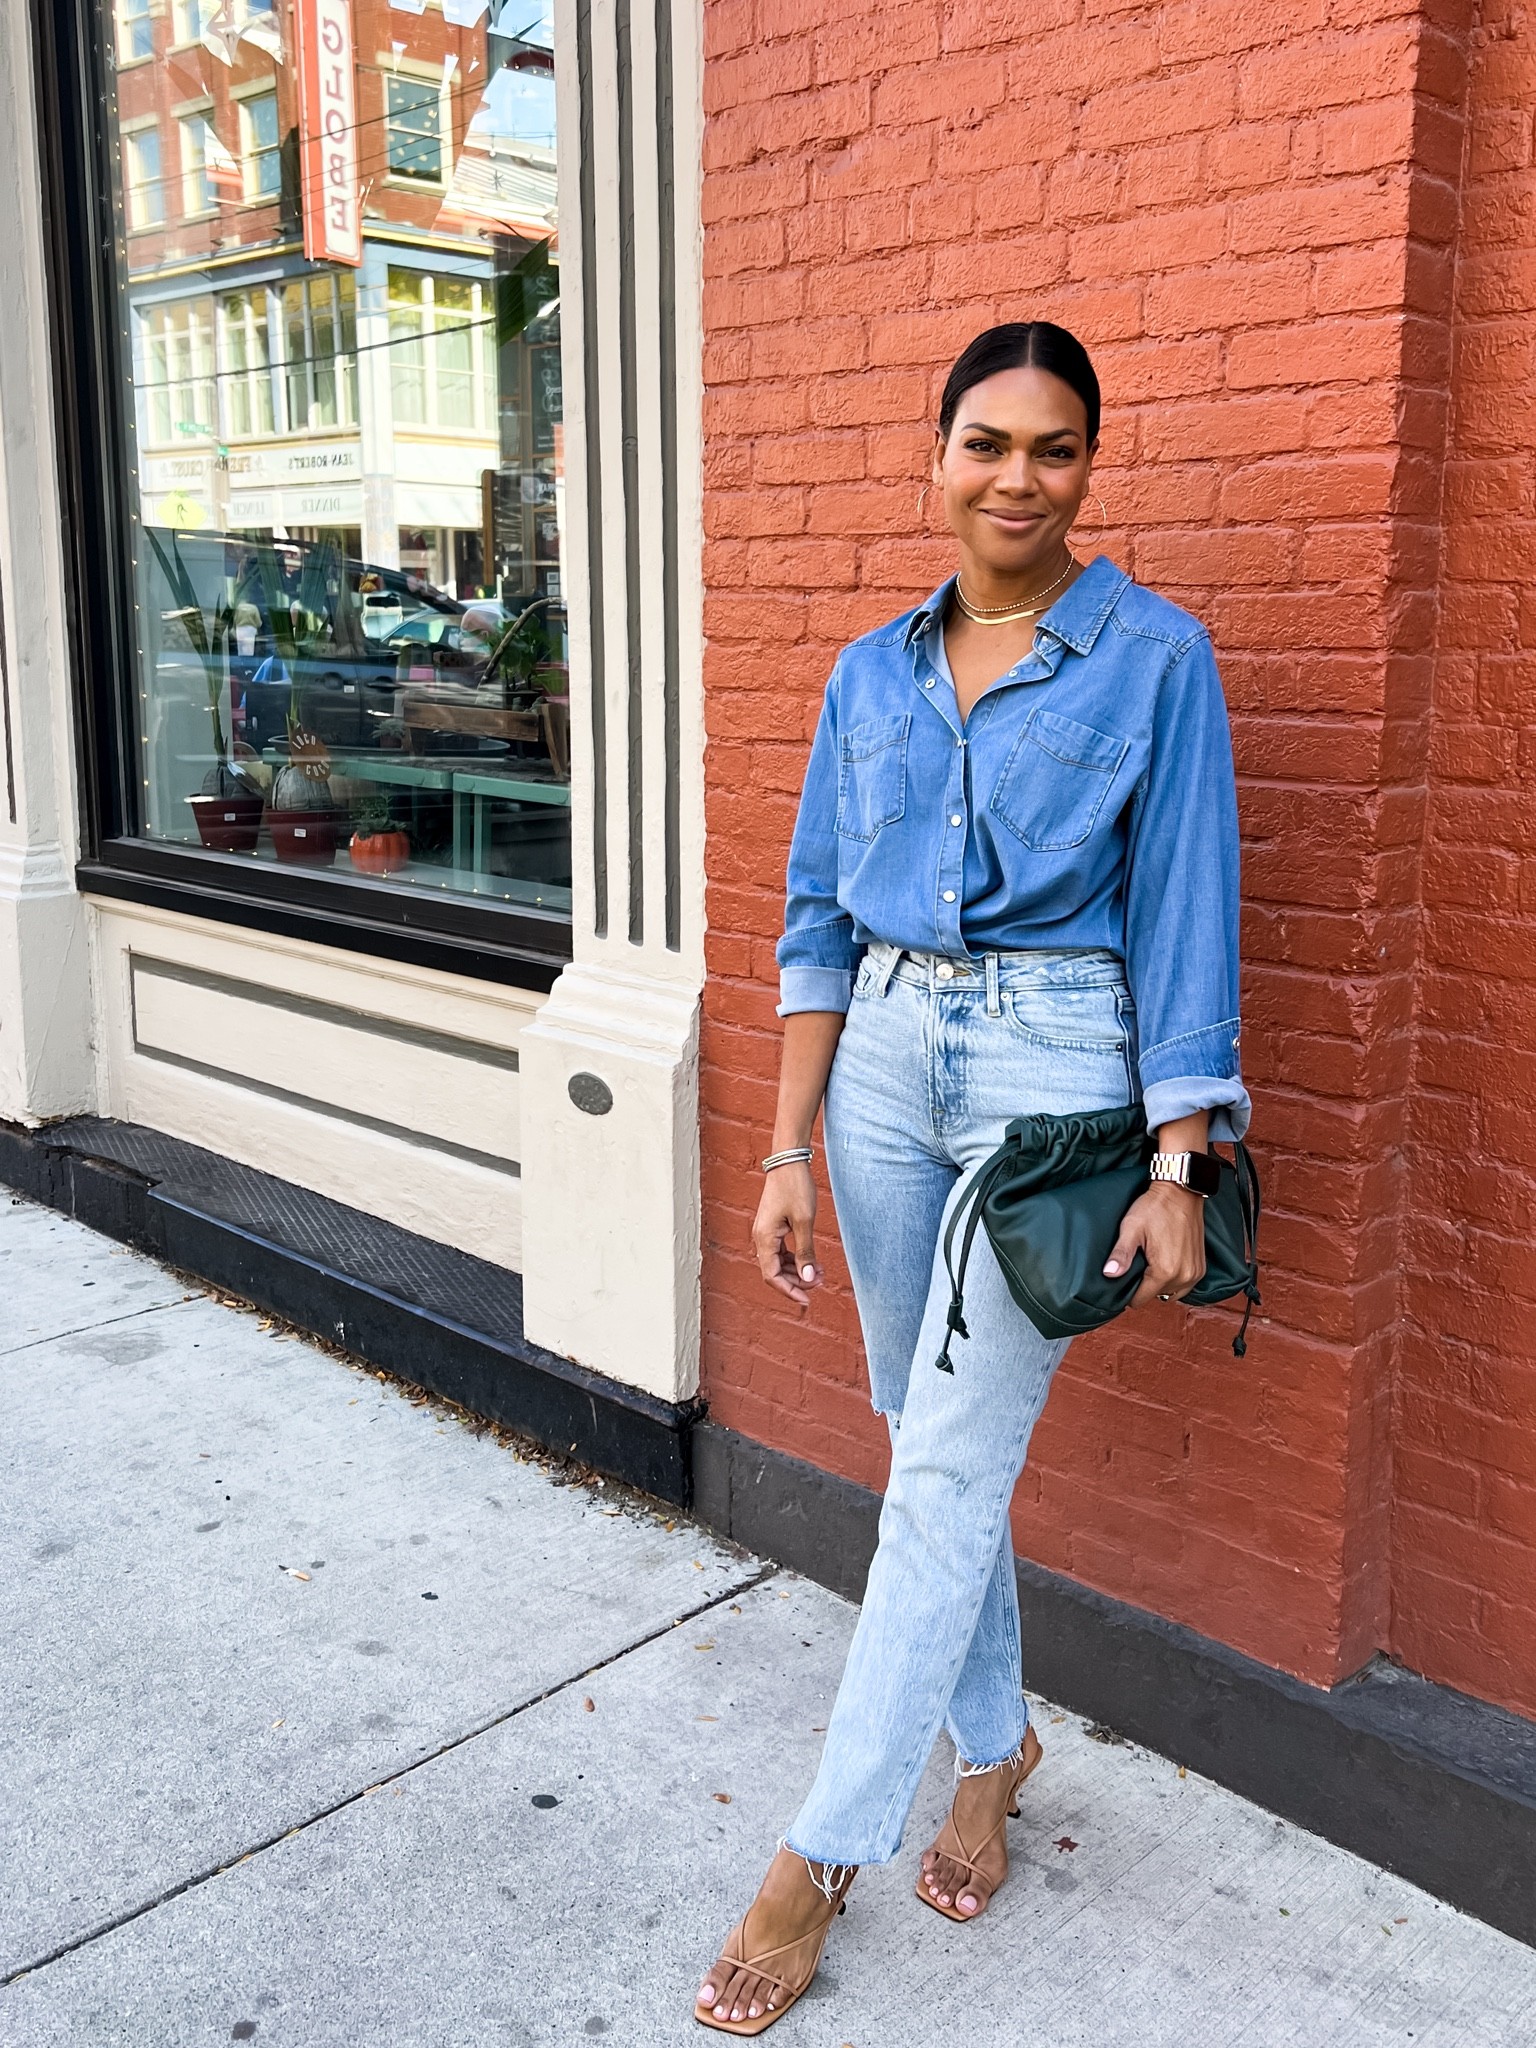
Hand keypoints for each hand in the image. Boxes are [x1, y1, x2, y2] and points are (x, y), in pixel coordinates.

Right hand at [752, 1163, 820, 1305]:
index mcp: (764, 1238)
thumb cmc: (795, 1188)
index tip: (807, 1299)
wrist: (789, 1162)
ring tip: (821, 1273)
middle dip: (797, 1281)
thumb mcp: (804, 1221)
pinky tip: (812, 1261)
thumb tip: (809, 1278)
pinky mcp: (773, 1227)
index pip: (772, 1276)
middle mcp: (761, 1237)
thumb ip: (805, 1252)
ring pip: (778, 1263)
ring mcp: (766, 1232)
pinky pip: (781, 1251)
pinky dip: (795, 1259)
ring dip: (798, 1271)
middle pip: (774, 1272)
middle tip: (821, 1282)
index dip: (789, 1290)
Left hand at [1103, 1183, 1205, 1308]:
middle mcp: (1184, 1276)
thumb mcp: (1131, 1229)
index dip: (1129, 1293)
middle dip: (1145, 1287)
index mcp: (1165, 1271)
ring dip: (1160, 1285)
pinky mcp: (1201, 1266)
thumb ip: (1121, 1254)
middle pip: (1157, 1296)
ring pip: (1172, 1292)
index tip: (1124, 1279)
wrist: (1181, 1192)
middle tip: (1137, 1267)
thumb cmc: (1155, 1208)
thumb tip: (1109, 1274)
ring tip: (1150, 1267)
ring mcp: (1195, 1272)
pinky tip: (1164, 1266)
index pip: (1141, 1299)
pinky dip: (1174, 1280)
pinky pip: (1186, 1285)